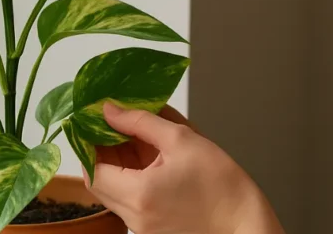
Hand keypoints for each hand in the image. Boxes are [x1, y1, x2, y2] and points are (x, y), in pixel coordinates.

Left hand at [83, 102, 281, 233]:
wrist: (245, 224)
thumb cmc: (223, 186)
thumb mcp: (182, 140)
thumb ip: (141, 121)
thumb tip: (111, 110)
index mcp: (139, 195)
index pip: (92, 169)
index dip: (88, 142)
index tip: (95, 119)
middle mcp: (134, 217)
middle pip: (99, 181)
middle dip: (101, 150)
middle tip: (114, 124)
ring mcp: (141, 227)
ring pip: (114, 190)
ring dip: (117, 163)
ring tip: (135, 137)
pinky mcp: (151, 229)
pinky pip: (129, 199)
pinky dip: (132, 177)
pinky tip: (150, 158)